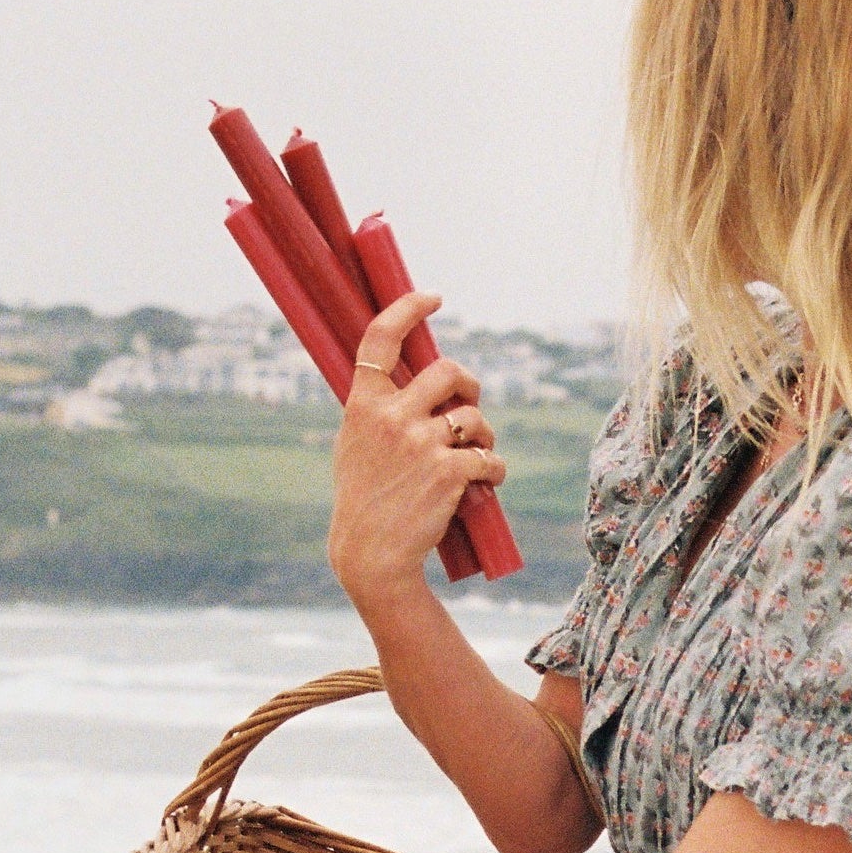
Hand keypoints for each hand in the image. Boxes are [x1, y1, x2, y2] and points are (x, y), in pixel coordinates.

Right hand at [329, 291, 507, 600]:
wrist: (371, 554)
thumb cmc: (364, 501)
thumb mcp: (356, 445)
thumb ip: (380, 411)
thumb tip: (415, 384)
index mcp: (363, 404)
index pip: (382, 337)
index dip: (408, 308)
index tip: (432, 297)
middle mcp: (392, 416)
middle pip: (449, 371)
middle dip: (470, 385)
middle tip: (471, 402)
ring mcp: (421, 443)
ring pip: (474, 419)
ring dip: (484, 436)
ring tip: (478, 456)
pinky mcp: (449, 472)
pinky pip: (489, 458)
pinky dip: (495, 470)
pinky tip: (489, 481)